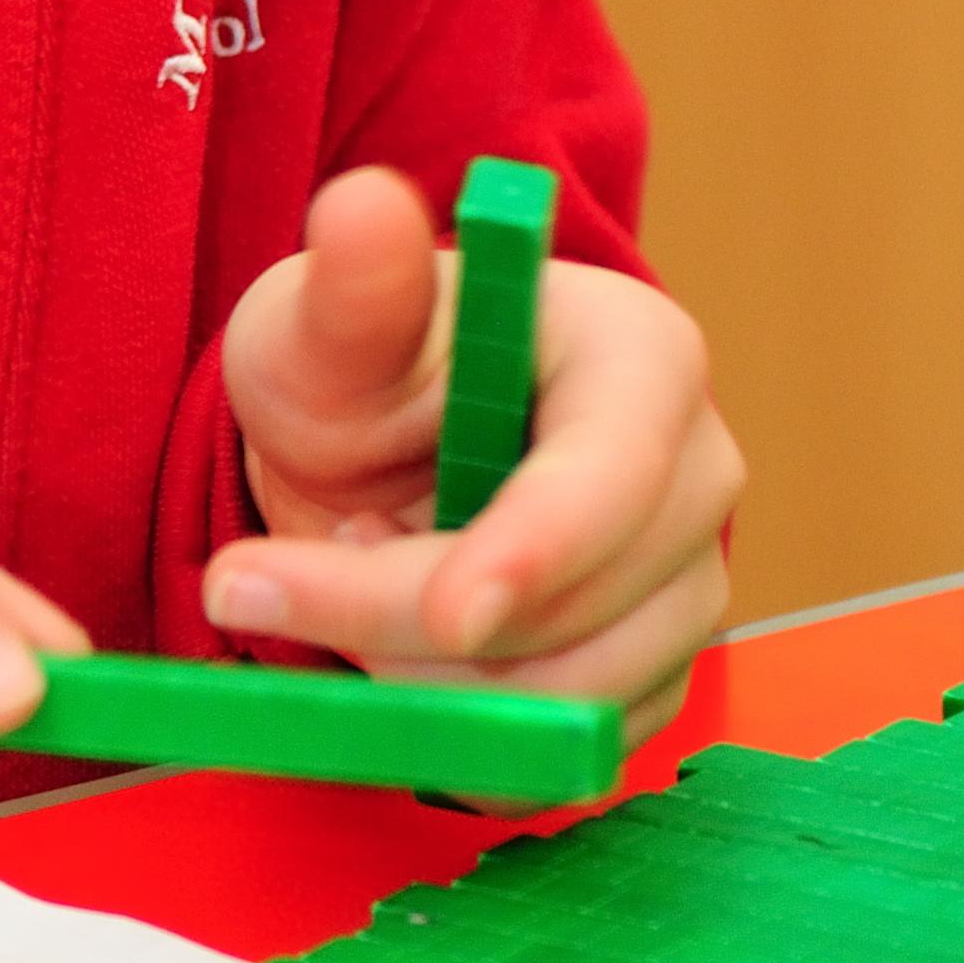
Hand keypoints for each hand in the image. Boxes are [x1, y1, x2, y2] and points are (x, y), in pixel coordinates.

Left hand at [202, 164, 738, 730]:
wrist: (372, 459)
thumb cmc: (355, 372)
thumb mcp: (323, 323)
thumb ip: (350, 290)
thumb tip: (361, 205)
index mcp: (642, 358)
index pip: (614, 476)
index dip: (536, 553)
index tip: (450, 616)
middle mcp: (697, 476)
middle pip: (583, 607)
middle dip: (407, 625)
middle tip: (266, 580)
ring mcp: (686, 588)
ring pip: (571, 701)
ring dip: (419, 683)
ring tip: (349, 581)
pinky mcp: (652, 680)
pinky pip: (559, 757)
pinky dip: (455, 737)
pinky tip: (393, 652)